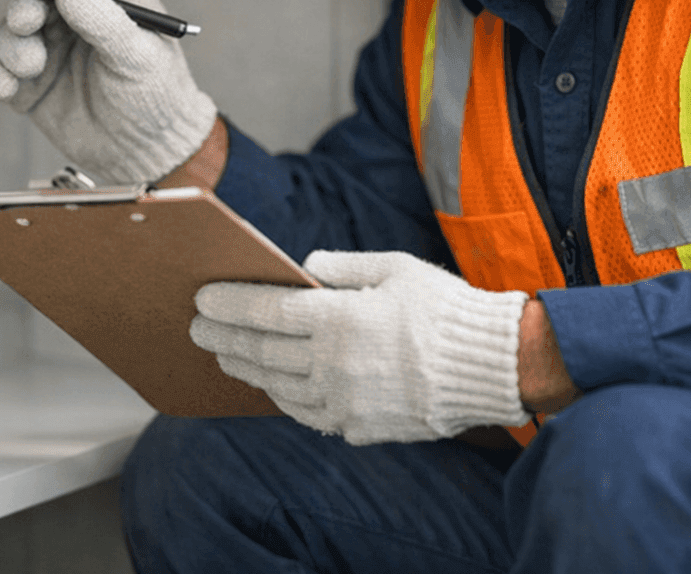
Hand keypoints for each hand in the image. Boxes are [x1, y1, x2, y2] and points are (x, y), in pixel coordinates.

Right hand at [0, 0, 216, 183]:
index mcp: (115, 3)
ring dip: (10, 45)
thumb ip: (106, 23)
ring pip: (11, 32)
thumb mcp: (139, 59)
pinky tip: (6, 87)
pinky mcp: (32, 84)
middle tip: (25, 23)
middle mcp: (79, 21)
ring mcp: (52, 51)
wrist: (146, 154)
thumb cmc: (158, 101)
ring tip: (31, 67)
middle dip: (24, 7)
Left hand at [192, 250, 529, 444]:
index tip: (202, 299)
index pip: (265, 311)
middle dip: (223, 338)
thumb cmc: (446, 309)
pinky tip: (273, 386)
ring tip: (228, 357)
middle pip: (261, 351)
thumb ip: (343, 265)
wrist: (493, 367)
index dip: (228, 305)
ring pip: (278, 387)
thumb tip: (304, 264)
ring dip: (247, 370)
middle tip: (197, 329)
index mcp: (340, 318)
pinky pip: (307, 413)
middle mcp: (334, 363)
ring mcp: (344, 401)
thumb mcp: (395, 267)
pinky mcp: (359, 426)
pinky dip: (283, 398)